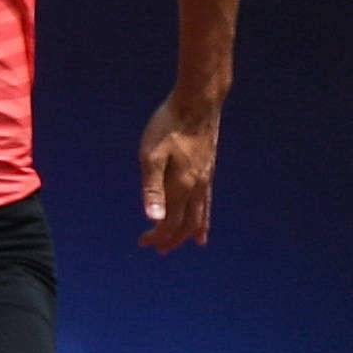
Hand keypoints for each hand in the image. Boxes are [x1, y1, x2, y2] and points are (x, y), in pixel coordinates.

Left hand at [140, 91, 220, 251]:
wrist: (198, 102)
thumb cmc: (168, 126)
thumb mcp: (150, 155)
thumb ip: (151, 188)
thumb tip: (153, 218)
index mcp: (181, 186)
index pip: (169, 222)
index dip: (157, 236)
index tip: (143, 242)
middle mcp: (197, 187)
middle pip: (187, 224)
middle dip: (172, 239)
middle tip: (157, 249)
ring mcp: (206, 179)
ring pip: (200, 215)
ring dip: (189, 231)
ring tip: (185, 244)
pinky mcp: (209, 170)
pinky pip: (208, 202)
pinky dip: (205, 217)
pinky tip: (204, 222)